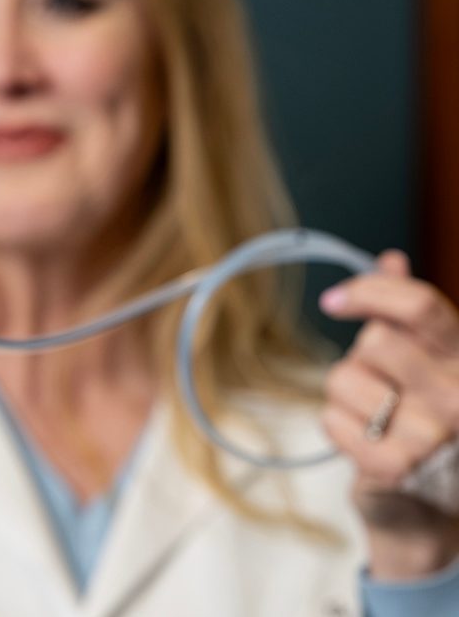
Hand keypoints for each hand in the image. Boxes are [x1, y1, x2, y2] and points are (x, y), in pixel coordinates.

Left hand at [321, 250, 458, 579]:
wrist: (428, 505)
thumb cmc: (423, 417)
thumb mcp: (426, 359)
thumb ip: (407, 312)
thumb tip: (391, 260)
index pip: (420, 305)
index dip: (370, 292)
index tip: (334, 301)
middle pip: (374, 342)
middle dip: (360, 358)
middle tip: (380, 384)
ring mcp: (434, 433)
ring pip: (343, 379)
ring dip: (345, 395)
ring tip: (376, 418)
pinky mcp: (398, 467)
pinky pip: (331, 420)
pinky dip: (336, 427)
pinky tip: (366, 443)